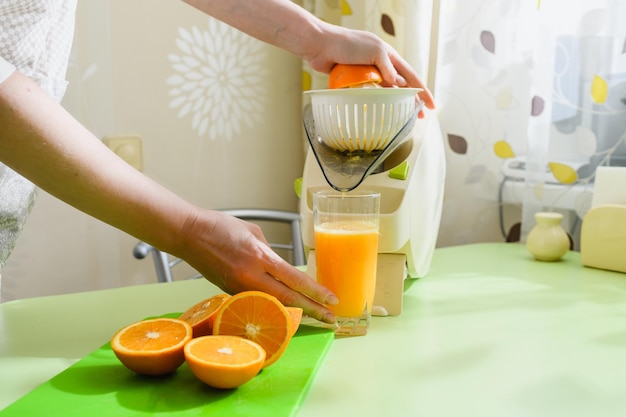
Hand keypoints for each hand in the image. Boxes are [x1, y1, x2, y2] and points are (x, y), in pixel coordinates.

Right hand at [176, 210, 337, 323]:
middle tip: (331, 319)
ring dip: (295, 312)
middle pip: (288, 299)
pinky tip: (286, 310)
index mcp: (260, 257)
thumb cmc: (221, 227)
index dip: (316, 292)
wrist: (189, 234)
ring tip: (315, 317)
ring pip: (273, 305)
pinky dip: (274, 307)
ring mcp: (239, 287)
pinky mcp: (230, 293)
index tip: (332, 300)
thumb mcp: (254, 233)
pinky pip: (257, 302)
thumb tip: (281, 268)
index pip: (294, 280)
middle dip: (312, 310)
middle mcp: (251, 276)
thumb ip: (270, 253)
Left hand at [306, 25, 435, 112]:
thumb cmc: (346, 44)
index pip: (410, 75)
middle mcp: (380, 64)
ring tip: (402, 116)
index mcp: (388, 55)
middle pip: (401, 85)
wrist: (320, 46)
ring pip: (386, 90)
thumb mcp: (374, 51)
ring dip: (395, 102)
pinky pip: (369, 92)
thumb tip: (400, 85)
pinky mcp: (354, 78)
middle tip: (420, 115)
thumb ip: (388, 68)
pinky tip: (379, 109)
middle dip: (412, 100)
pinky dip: (376, 101)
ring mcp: (367, 72)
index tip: (431, 105)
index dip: (422, 91)